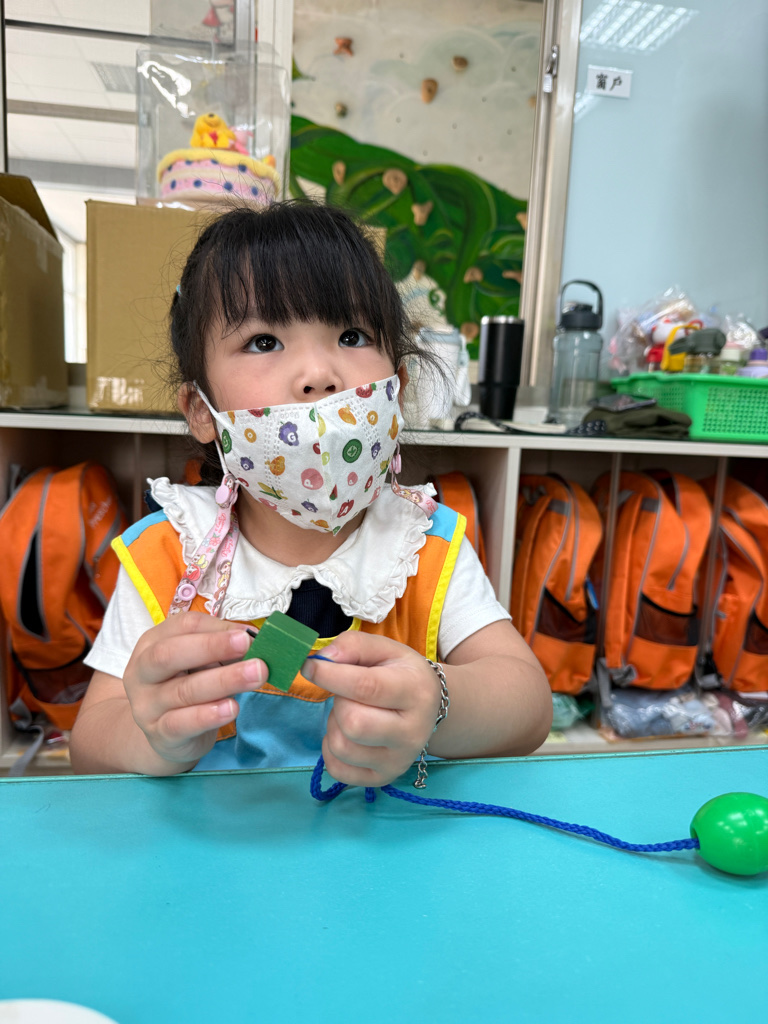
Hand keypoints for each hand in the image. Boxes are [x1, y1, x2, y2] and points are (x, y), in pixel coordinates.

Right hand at [122, 612, 265, 765]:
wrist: (168, 737)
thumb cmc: (188, 688)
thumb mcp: (201, 664)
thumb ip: (221, 650)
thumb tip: (253, 639)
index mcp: (152, 644)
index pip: (181, 626)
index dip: (217, 628)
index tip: (248, 633)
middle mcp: (142, 672)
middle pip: (170, 654)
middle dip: (212, 646)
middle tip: (246, 644)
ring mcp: (147, 705)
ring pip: (183, 690)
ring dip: (223, 680)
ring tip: (255, 674)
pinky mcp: (160, 735)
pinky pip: (181, 723)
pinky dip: (208, 715)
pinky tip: (232, 708)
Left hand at [302, 631, 441, 786]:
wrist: (429, 708)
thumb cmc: (401, 673)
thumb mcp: (385, 649)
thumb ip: (352, 646)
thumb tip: (320, 661)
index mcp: (415, 691)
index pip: (366, 687)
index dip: (330, 675)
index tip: (309, 666)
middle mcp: (412, 732)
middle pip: (353, 723)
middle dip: (338, 703)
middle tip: (346, 694)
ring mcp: (399, 760)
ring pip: (341, 747)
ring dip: (334, 725)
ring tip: (349, 713)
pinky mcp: (384, 778)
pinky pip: (337, 769)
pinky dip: (330, 750)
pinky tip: (346, 734)